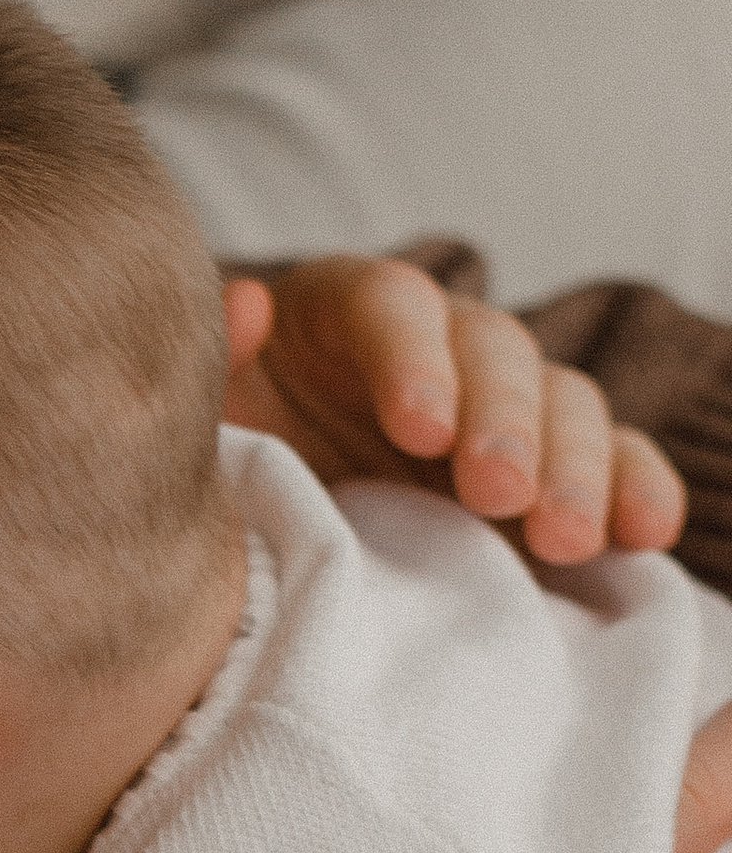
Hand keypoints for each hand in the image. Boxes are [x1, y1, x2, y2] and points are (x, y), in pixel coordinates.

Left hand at [225, 258, 684, 564]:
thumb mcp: (206, 426)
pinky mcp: (548, 474)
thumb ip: (217, 371)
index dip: (413, 361)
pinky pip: (613, 465)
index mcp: (346, 315)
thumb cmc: (225, 468)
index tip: (416, 428)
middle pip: (495, 352)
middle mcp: (440, 347)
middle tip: (497, 493)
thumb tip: (245, 306)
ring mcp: (503, 409)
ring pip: (564, 404)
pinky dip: (636, 492)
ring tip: (562, 536)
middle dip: (503, 422)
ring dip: (575, 466)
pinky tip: (647, 535)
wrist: (252, 546)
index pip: (393, 307)